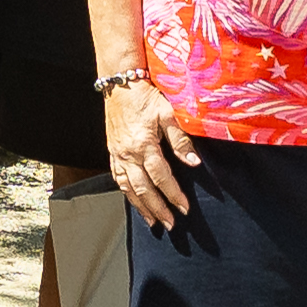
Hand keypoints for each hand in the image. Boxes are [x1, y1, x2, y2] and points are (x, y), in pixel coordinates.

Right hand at [101, 80, 194, 232]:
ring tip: (152, 221)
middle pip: (143, 188)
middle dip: (157, 208)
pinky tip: (134, 200)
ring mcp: (117, 154)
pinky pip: (117, 177)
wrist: (120, 82)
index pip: (161, 177)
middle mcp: (128, 153)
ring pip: (128, 187)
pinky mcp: (112, 151)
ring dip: (141, 206)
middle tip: (170, 224)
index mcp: (143, 145)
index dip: (173, 194)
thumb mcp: (168, 114)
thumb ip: (181, 140)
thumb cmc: (145, 96)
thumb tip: (194, 163)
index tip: (184, 208)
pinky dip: (126, 193)